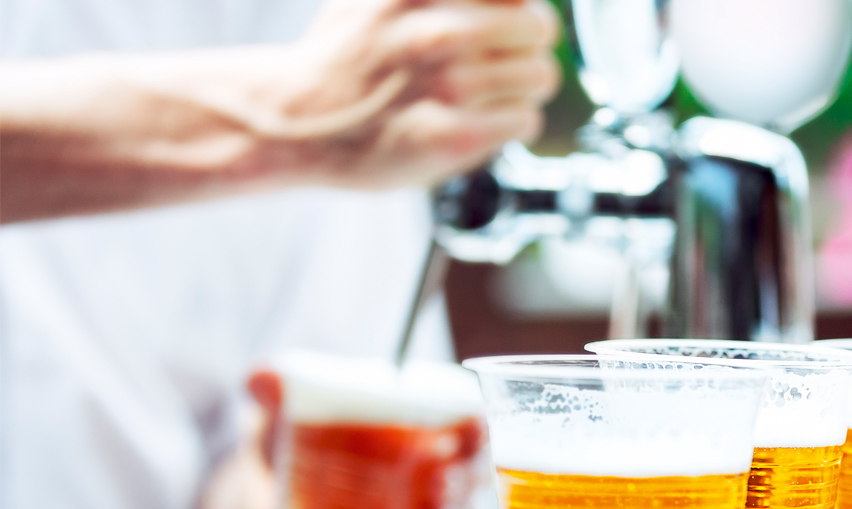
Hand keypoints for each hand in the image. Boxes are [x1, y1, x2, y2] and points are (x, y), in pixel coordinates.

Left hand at [197, 370, 464, 508]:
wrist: (257, 497)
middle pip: (472, 476)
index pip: (469, 424)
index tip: (463, 438)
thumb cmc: (285, 439)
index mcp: (412, 426)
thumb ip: (275, 387)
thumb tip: (262, 377)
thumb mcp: (280, 408)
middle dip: (464, 484)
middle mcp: (426, 472)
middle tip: (438, 486)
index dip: (477, 432)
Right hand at [271, 0, 561, 188]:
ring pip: (539, 77)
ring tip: (487, 95)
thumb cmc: (346, 54)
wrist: (296, 119)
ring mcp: (447, 86)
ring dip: (521, 88)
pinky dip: (513, 122)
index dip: (518, 7)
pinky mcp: (454, 136)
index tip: (508, 21)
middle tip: (505, 61)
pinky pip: (525, 119)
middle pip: (539, 27)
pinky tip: (482, 121)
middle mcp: (437, 31)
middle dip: (528, 45)